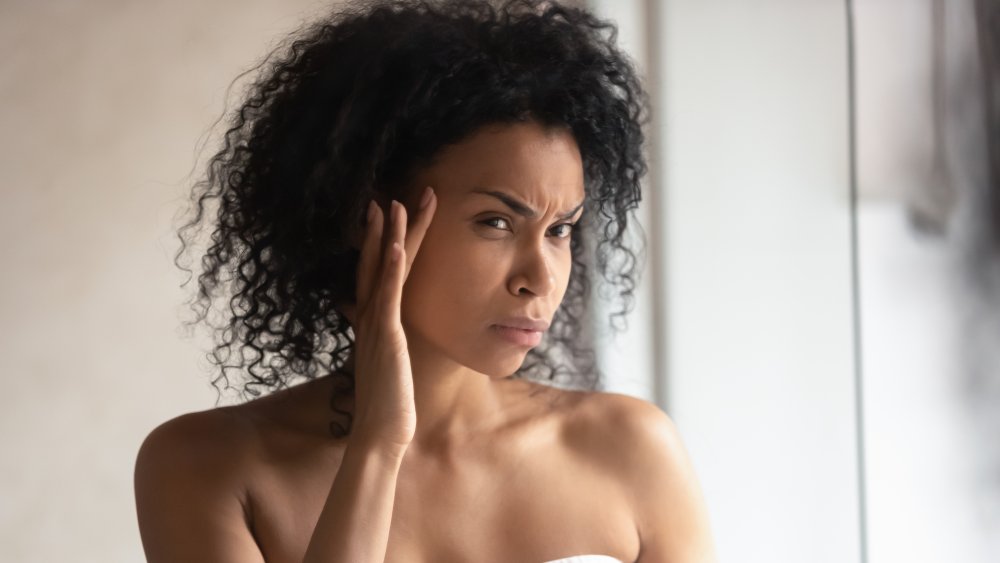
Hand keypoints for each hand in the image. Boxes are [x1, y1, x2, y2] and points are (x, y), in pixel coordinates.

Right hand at [348, 187, 436, 455]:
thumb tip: (386, 333)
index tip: (390, 214)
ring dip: (389, 236)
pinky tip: (398, 243)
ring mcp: (377, 325)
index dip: (382, 242)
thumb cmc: (389, 404)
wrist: (380, 434)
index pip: (377, 273)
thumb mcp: (387, 365)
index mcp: (373, 321)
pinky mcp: (387, 336)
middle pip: (377, 262)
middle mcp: (370, 317)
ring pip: (382, 271)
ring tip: (396, 202)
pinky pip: (389, 295)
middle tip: (392, 194)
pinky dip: (393, 267)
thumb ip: (385, 343)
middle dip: (386, 228)